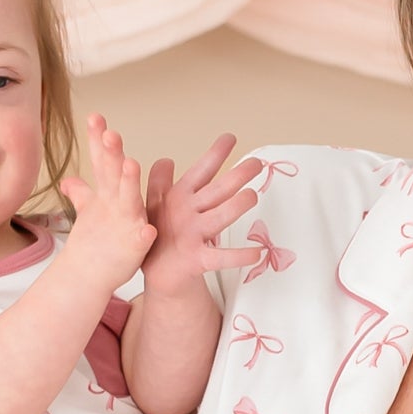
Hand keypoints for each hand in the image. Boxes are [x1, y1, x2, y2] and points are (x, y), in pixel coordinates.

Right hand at [57, 112, 159, 285]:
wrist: (87, 278)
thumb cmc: (92, 244)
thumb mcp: (89, 213)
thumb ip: (82, 193)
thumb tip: (68, 180)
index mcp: (106, 195)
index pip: (102, 162)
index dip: (97, 140)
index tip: (96, 116)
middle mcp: (114, 206)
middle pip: (113, 175)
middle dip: (111, 154)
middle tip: (110, 133)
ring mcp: (124, 225)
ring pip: (128, 200)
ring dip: (129, 183)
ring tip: (132, 164)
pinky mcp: (135, 248)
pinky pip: (141, 239)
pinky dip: (143, 235)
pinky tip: (148, 229)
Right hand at [141, 132, 267, 289]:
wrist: (156, 276)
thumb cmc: (160, 235)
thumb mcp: (154, 205)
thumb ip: (160, 181)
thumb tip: (167, 159)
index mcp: (179, 197)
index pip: (200, 172)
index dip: (215, 154)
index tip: (230, 138)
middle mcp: (186, 213)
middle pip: (216, 191)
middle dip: (237, 175)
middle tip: (257, 164)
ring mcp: (192, 236)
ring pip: (220, 217)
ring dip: (238, 205)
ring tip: (254, 196)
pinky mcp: (197, 260)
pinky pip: (222, 258)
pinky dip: (240, 256)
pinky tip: (258, 252)